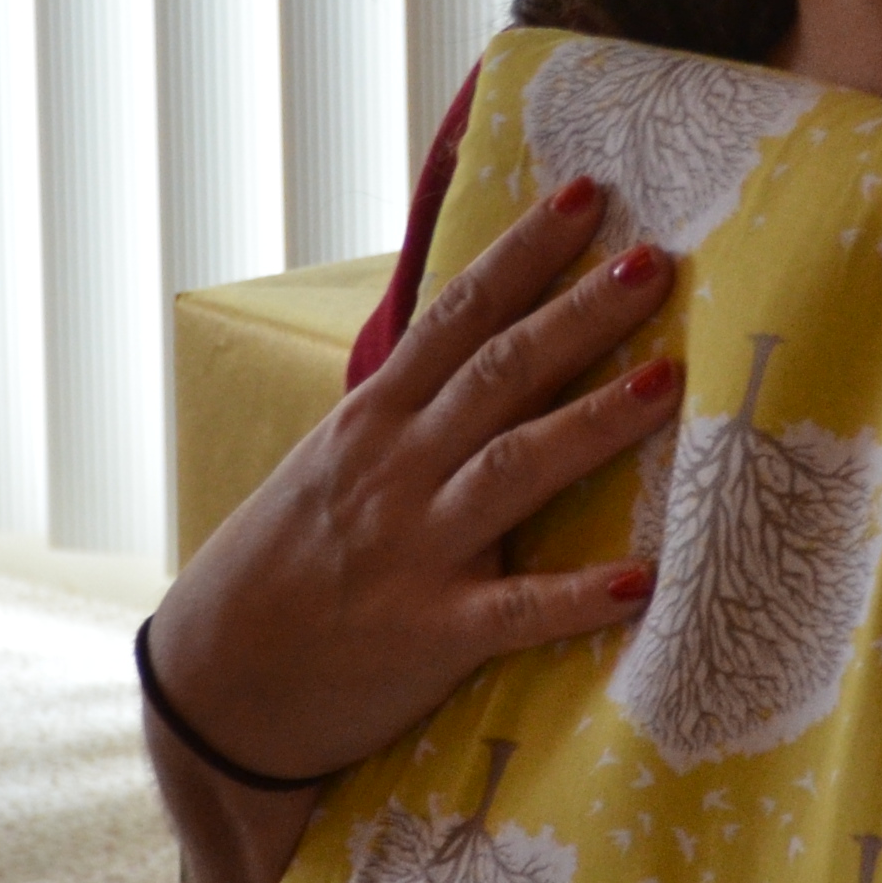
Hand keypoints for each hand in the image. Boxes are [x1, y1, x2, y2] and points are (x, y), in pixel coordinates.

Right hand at [147, 177, 684, 787]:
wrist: (213, 685)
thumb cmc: (285, 564)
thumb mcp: (333, 462)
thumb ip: (408, 408)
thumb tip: (481, 340)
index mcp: (373, 420)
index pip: (457, 317)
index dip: (524, 254)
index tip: (587, 197)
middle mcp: (396, 469)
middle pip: (499, 373)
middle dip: (579, 314)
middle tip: (656, 263)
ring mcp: (414, 549)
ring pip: (514, 467)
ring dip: (594, 421)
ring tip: (669, 381)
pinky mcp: (431, 634)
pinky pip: (514, 612)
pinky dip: (576, 597)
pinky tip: (640, 582)